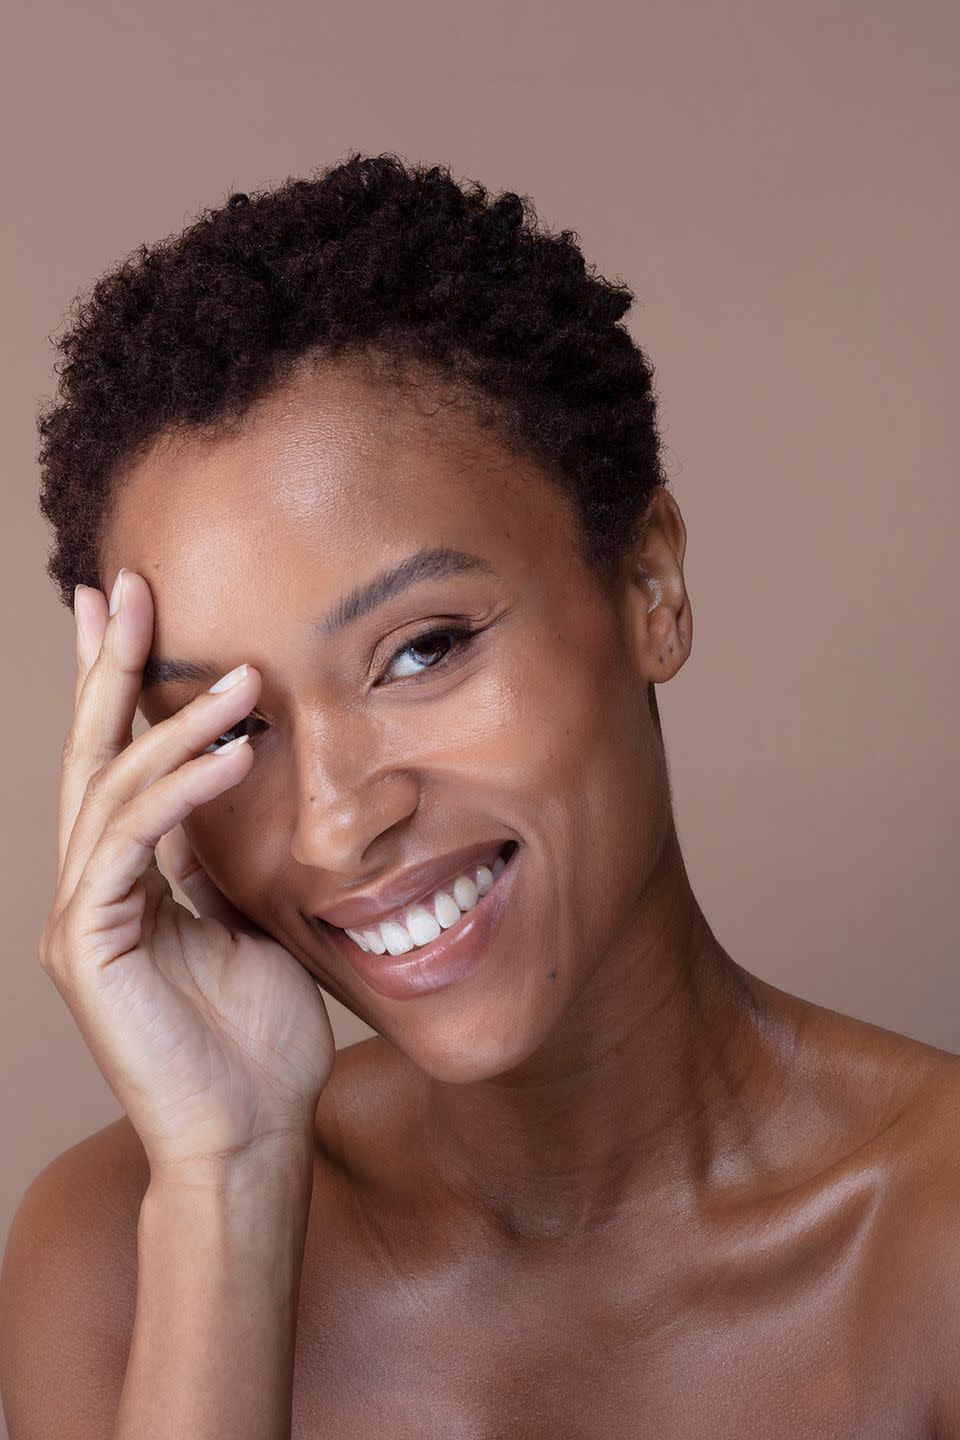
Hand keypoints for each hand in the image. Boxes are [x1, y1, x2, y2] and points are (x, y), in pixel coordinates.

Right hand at [40, 569, 335, 1182]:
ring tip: (238, 678)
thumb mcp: (245, 919)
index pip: (115, 762)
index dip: (115, 684)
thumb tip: (233, 781)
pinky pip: (131, 844)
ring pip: (110, 789)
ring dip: (172, 724)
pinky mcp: (86, 946)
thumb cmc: (257, 1037)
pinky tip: (234, 753)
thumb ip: (221, 855)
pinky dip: (181, 791)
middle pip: (90, 755)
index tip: (128, 611)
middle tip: (126, 588)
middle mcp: (89, 888)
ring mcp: (80, 916)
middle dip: (107, 667)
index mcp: (124, 879)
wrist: (250, 1133)